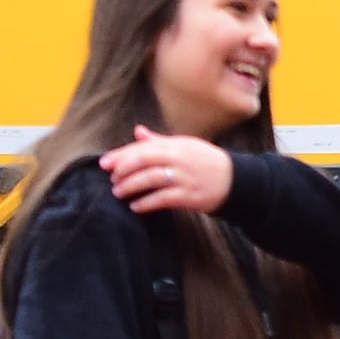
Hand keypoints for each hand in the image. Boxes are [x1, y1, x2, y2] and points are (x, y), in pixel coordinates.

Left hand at [103, 130, 238, 214]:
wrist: (235, 180)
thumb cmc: (205, 162)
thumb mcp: (185, 145)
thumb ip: (159, 141)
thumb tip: (137, 131)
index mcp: (177, 144)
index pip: (143, 147)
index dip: (121, 155)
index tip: (104, 163)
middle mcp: (180, 158)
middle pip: (144, 161)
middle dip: (123, 170)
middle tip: (112, 179)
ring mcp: (185, 177)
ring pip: (150, 179)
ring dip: (131, 186)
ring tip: (119, 192)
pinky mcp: (189, 196)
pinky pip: (162, 199)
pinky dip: (146, 203)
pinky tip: (136, 206)